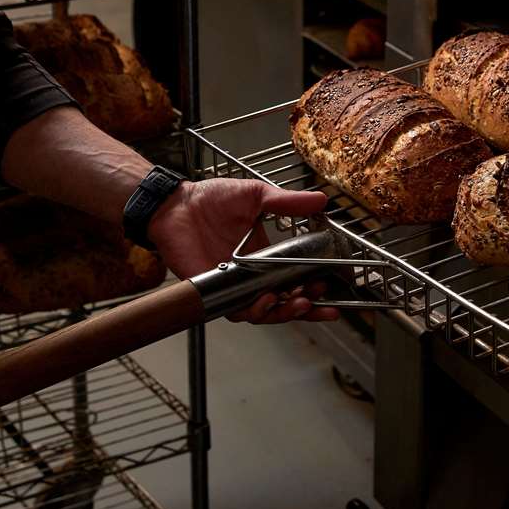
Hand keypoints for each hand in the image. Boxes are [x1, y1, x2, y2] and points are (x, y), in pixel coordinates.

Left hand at [146, 177, 340, 324]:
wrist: (177, 205)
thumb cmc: (212, 199)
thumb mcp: (256, 196)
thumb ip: (287, 202)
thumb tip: (321, 199)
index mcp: (266, 257)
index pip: (296, 279)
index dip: (314, 289)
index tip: (331, 287)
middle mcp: (253, 276)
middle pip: (285, 303)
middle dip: (306, 308)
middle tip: (317, 298)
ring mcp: (235, 286)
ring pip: (265, 312)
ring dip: (284, 312)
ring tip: (299, 301)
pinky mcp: (216, 291)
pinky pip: (238, 310)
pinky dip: (255, 310)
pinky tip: (267, 300)